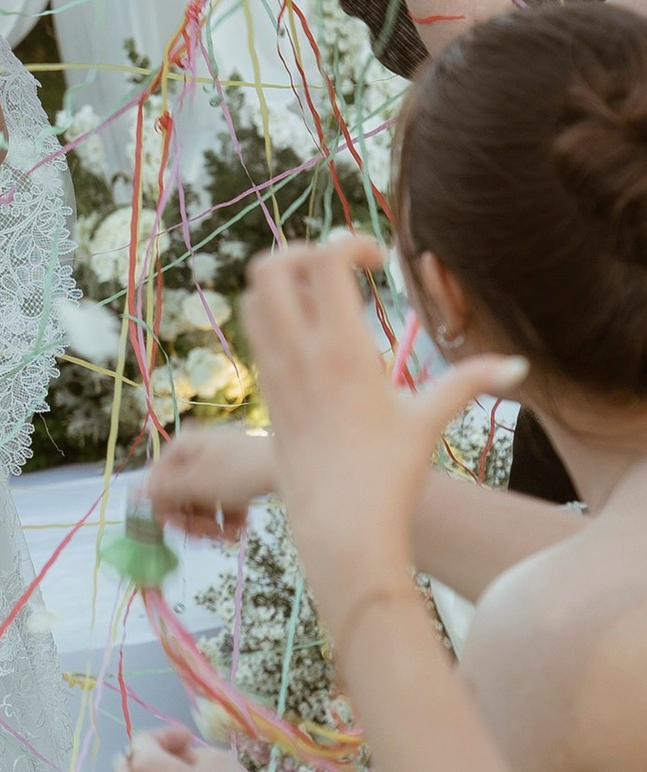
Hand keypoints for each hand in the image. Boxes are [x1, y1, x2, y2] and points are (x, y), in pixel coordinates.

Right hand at [137, 425, 275, 537]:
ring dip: (213, 525)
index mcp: (180, 449)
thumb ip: (162, 492)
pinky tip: (240, 529)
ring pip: (204, 503)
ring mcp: (219, 465)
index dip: (165, 511)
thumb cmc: (237, 471)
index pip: (158, 485)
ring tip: (230, 536)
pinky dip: (229, 518)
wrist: (292, 462)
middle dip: (194, 521)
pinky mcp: (239, 477)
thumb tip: (130, 492)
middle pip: (181, 496)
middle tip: (210, 537)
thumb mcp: (195, 485)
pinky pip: (223, 502)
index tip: (177, 531)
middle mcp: (196, 454)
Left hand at [241, 235, 518, 638]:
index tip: (377, 262)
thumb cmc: (389, 477)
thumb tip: (518, 366)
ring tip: (323, 300)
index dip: (349, 243)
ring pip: (252, 298)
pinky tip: (311, 337)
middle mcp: (298, 355)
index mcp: (340, 350)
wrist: (341, 528)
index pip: (324, 260)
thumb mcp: (429, 422)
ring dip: (282, 284)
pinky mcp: (266, 394)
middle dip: (300, 252)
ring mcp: (275, 374)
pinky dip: (274, 317)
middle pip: (269, 267)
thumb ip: (470, 383)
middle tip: (337, 272)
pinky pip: (254, 335)